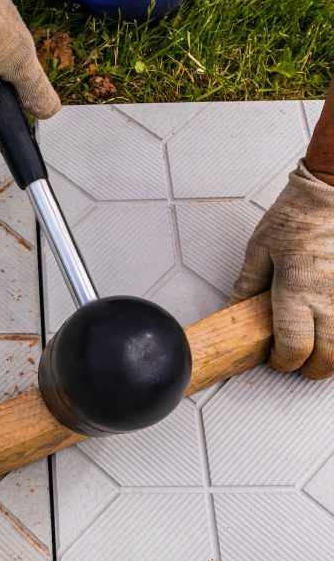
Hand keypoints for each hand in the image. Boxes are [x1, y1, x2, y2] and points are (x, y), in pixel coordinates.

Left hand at [231, 160, 333, 378]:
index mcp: (297, 289)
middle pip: (329, 356)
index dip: (284, 361)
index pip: (294, 346)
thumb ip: (249, 285)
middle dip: (312, 368)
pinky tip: (333, 331)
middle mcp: (329, 297)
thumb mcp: (259, 250)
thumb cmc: (296, 216)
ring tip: (319, 351)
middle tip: (300, 363)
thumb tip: (236, 310)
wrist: (330, 192)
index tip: (277, 358)